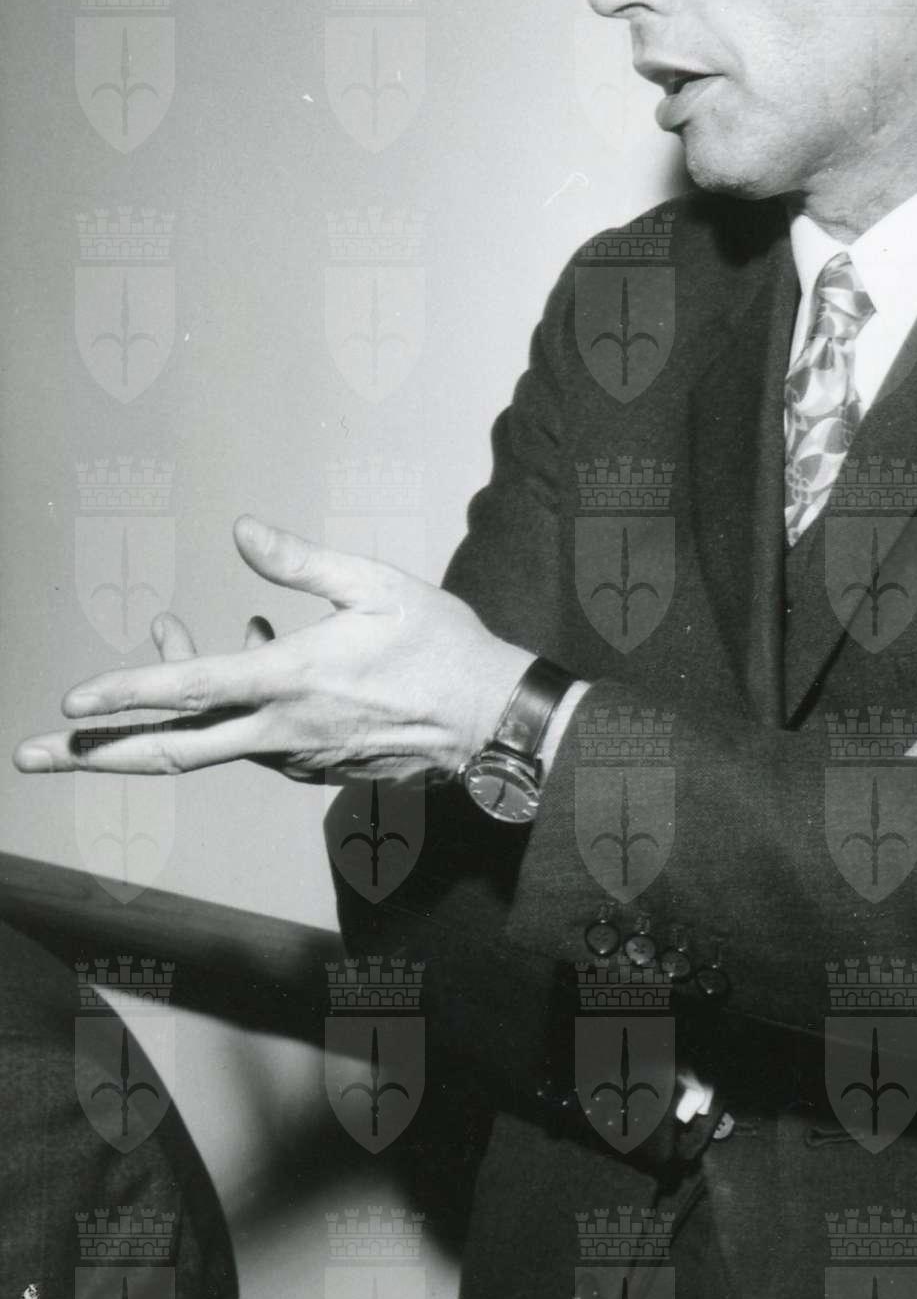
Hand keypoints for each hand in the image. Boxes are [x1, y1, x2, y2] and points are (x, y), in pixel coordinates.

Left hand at [12, 517, 534, 783]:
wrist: (490, 722)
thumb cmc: (439, 646)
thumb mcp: (375, 586)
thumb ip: (301, 563)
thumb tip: (241, 532)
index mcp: (293, 680)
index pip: (191, 690)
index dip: (126, 693)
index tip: (71, 704)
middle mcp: (281, 729)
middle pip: (168, 750)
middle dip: (93, 753)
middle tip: (29, 756)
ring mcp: (293, 755)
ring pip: (206, 740)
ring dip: (170, 700)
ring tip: (160, 631)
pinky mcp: (310, 766)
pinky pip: (247, 739)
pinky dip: (227, 703)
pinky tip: (252, 648)